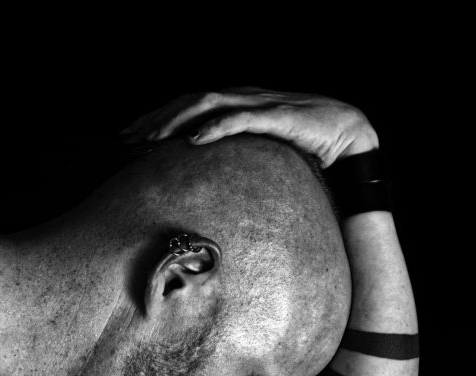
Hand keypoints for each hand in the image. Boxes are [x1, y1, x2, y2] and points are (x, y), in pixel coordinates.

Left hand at [120, 87, 378, 167]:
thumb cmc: (304, 146)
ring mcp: (259, 103)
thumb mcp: (258, 152)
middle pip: (188, 102)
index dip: (155, 118)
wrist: (348, 135)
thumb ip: (233, 158)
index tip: (127, 138)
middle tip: (126, 140)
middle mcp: (242, 97)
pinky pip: (240, 118)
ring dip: (176, 120)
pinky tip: (195, 140)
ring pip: (207, 104)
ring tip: (151, 139)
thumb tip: (203, 179)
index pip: (186, 106)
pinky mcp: (278, 116)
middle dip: (155, 119)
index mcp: (235, 103)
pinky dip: (215, 127)